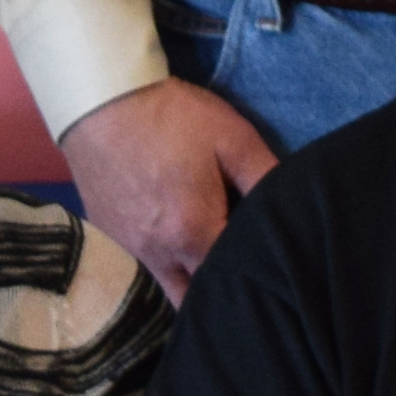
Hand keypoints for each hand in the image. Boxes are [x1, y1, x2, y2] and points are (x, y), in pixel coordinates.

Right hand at [57, 77, 279, 302]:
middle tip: (244, 273)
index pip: (235, 275)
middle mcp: (159, 254)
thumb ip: (266, 176)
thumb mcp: (231, 137)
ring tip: (212, 261)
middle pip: (199, 297)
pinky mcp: (109, 234)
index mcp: (194, 234)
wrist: (99, 98)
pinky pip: (144, 266)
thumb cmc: (171, 117)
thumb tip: (295, 210)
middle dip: (223, 291)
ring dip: (192, 282)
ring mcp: (129, 247)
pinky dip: (165, 263)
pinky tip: (175, 237)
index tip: (269, 256)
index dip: (255, 269)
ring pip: (168, 288)